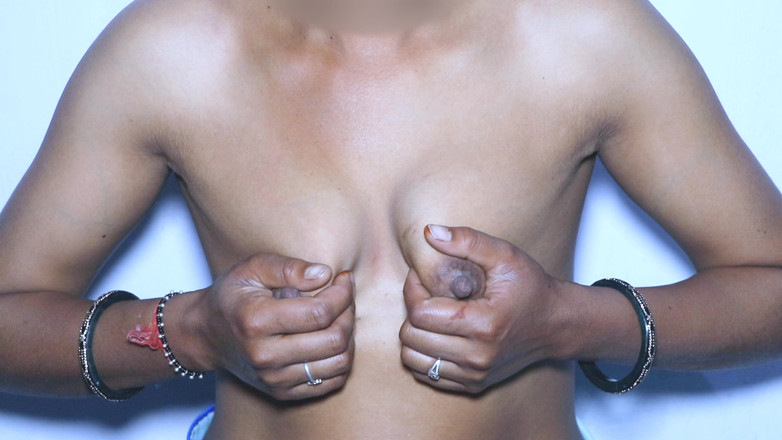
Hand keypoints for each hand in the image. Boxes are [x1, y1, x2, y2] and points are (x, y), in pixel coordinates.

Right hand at [195, 253, 354, 399]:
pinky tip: (330, 336)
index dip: (342, 293)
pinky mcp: (283, 392)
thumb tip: (324, 275)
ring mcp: (275, 379)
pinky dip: (341, 358)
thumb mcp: (252, 268)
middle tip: (343, 295)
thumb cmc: (232, 296)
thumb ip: (288, 267)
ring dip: (349, 335)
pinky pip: (332, 381)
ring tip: (339, 315)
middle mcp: (265, 356)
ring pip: (339, 363)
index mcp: (257, 321)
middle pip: (334, 340)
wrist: (206, 334)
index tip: (343, 278)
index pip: (320, 313)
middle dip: (348, 312)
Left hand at [399, 225, 566, 392]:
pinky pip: (426, 374)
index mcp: (483, 324)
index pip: (420, 313)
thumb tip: (429, 232)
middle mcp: (478, 356)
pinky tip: (438, 333)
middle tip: (427, 293)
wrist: (556, 324)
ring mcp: (474, 374)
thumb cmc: (530, 287)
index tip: (421, 276)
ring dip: (414, 333)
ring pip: (412, 359)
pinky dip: (423, 353)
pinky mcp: (472, 384)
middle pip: (411, 337)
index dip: (413, 289)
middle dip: (412, 309)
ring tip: (432, 314)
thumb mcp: (505, 255)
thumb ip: (467, 241)